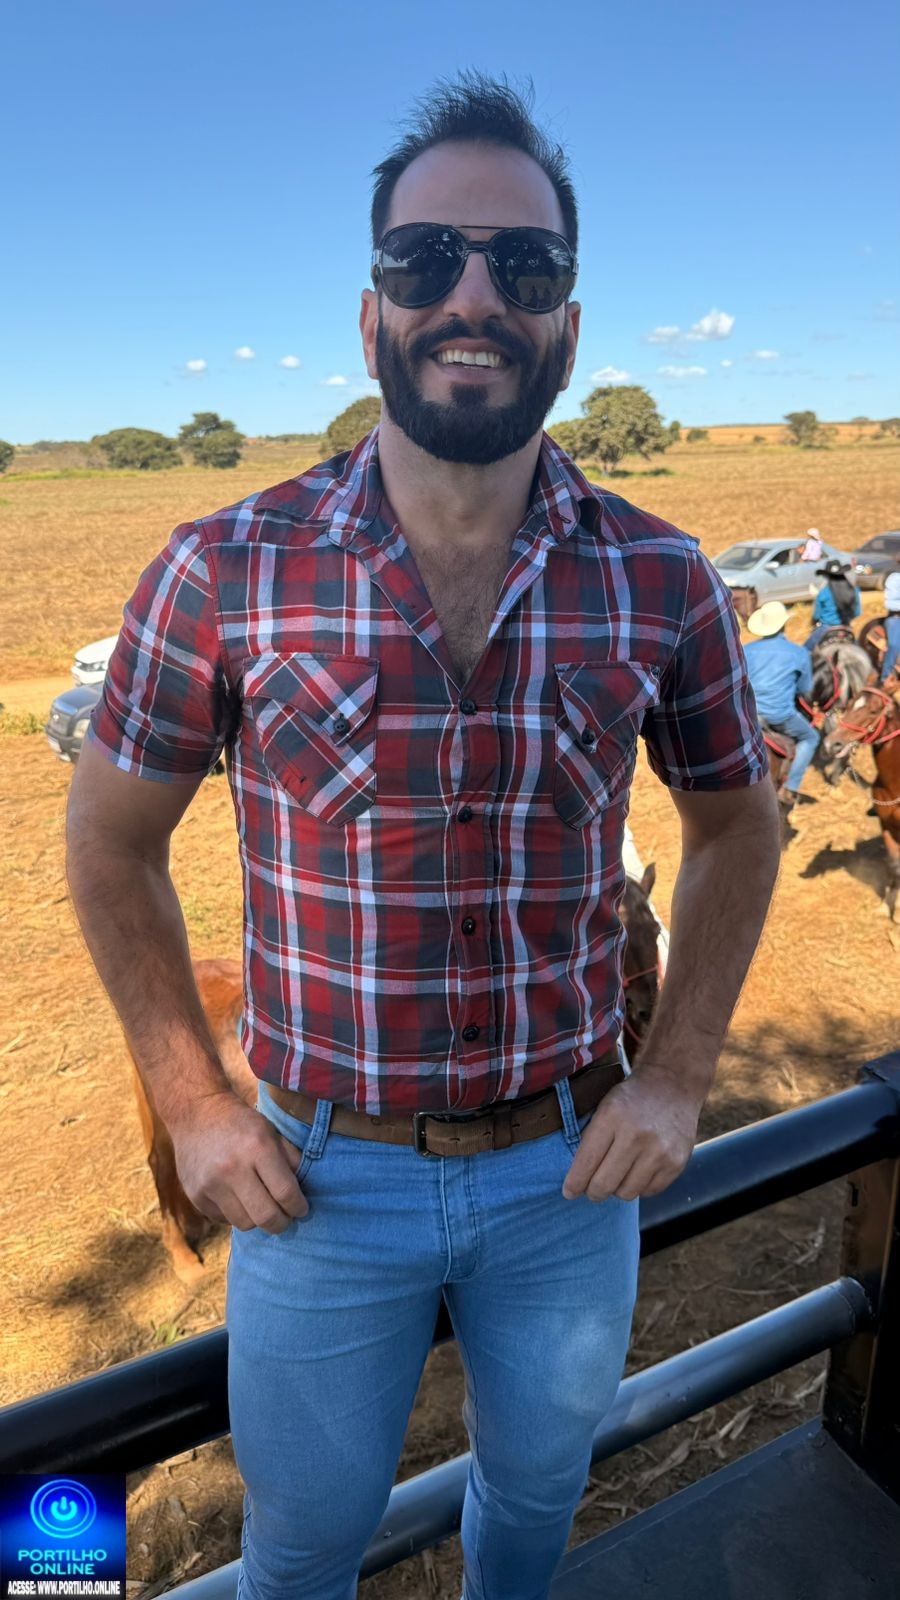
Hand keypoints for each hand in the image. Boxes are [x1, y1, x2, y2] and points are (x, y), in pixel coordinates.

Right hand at [169, 1089, 309, 1233]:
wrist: (196, 1114)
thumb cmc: (241, 1124)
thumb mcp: (271, 1132)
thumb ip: (290, 1161)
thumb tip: (303, 1193)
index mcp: (258, 1148)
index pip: (286, 1193)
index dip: (299, 1207)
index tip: (301, 1209)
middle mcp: (233, 1168)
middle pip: (266, 1217)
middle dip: (282, 1223)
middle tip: (286, 1218)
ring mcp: (211, 1184)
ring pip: (245, 1224)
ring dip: (257, 1220)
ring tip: (261, 1207)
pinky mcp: (196, 1196)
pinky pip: (224, 1219)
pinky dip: (235, 1214)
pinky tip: (237, 1198)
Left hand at [561, 1068, 701, 1202]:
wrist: (672, 1085)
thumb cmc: (632, 1099)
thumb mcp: (604, 1107)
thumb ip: (591, 1139)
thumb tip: (577, 1179)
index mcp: (611, 1117)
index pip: (586, 1162)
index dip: (574, 1183)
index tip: (569, 1192)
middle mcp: (636, 1135)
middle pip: (604, 1184)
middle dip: (593, 1191)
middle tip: (592, 1189)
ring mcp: (659, 1151)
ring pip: (626, 1193)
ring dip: (618, 1189)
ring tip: (618, 1175)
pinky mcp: (676, 1163)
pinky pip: (648, 1192)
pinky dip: (639, 1187)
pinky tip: (638, 1171)